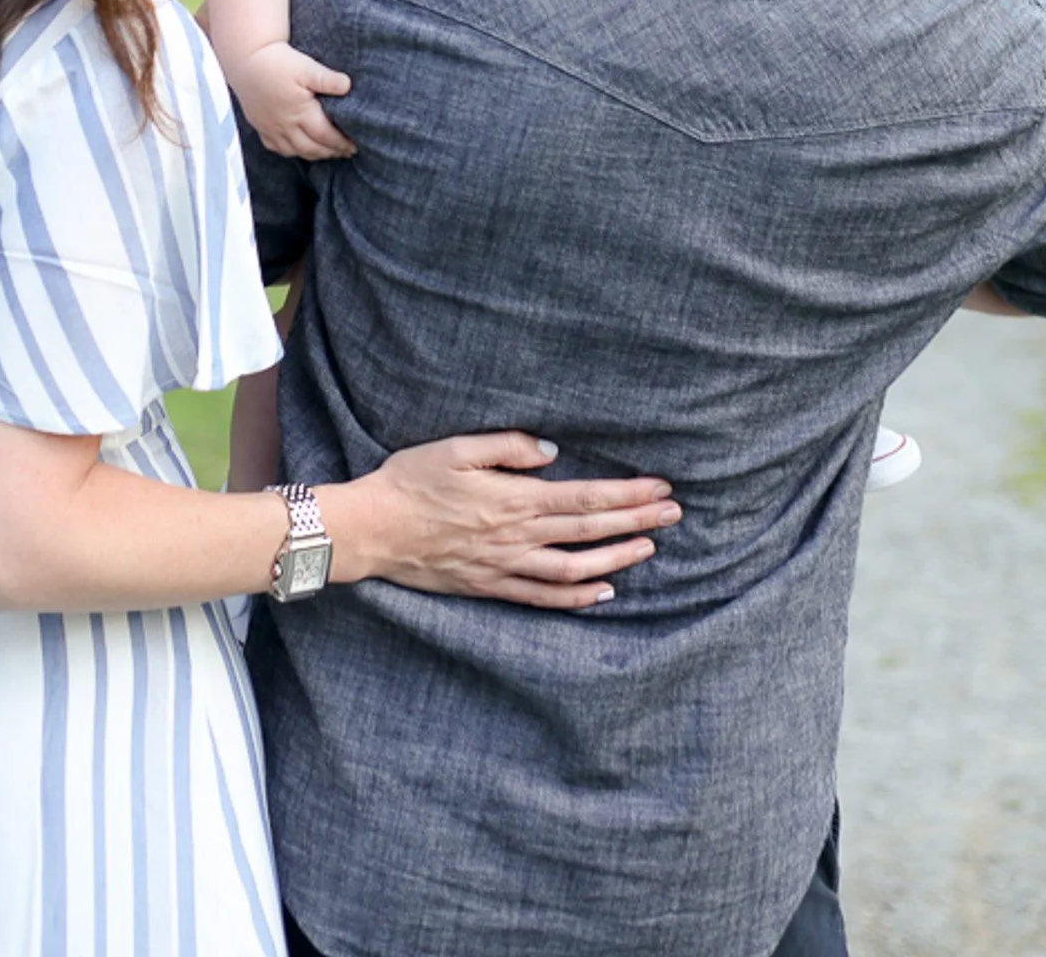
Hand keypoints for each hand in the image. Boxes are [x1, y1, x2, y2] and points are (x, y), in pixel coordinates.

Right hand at [235, 41, 355, 159]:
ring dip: (314, 154)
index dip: (341, 143)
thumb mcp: (307, 66)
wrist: (246, 59)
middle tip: (346, 152)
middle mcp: (285, 125)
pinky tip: (299, 148)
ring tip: (328, 152)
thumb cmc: (278, 62)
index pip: (325, 136)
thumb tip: (348, 86)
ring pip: (295, 151)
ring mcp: (270, 128)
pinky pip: (276, 148)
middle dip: (331, 153)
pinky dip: (291, 152)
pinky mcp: (260, 126)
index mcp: (300, 112)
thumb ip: (328, 79)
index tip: (354, 146)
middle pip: (312, 149)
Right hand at [322, 432, 678, 609]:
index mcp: (512, 499)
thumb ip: (506, 447)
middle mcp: (517, 537)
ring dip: (617, 560)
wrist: (372, 530)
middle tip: (674, 514)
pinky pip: (543, 597)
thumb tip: (552, 452)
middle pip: (589, 532)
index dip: (626, 494)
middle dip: (636, 522)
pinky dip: (577, 599)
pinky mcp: (490, 586)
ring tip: (648, 549)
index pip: (584, 497)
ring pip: (575, 570)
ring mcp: (505, 566)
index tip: (661, 489)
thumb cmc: (410, 481)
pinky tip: (602, 593)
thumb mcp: (454, 448)